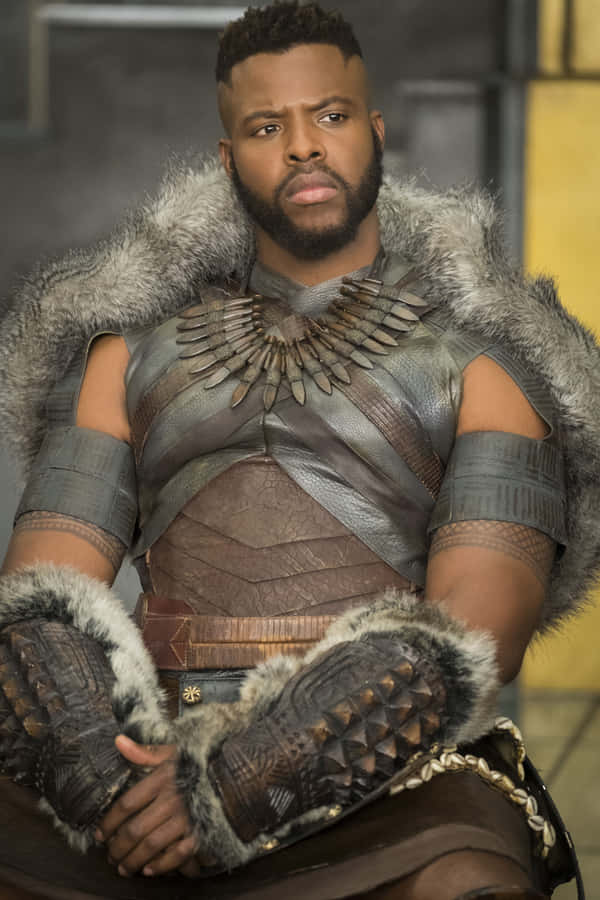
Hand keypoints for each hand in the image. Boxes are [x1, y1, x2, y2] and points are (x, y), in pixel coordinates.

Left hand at [96, 735, 196, 876]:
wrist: (234, 772)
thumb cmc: (200, 762)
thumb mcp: (173, 751)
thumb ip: (145, 751)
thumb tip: (118, 741)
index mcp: (162, 779)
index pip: (127, 804)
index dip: (109, 823)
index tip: (99, 836)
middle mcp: (172, 799)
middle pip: (135, 829)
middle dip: (118, 848)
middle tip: (110, 858)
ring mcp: (187, 817)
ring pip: (152, 845)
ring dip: (134, 860)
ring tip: (124, 868)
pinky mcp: (201, 831)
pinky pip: (177, 854)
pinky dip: (161, 865)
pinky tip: (149, 870)